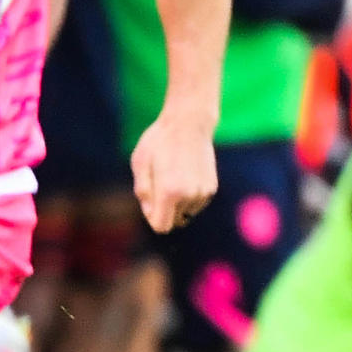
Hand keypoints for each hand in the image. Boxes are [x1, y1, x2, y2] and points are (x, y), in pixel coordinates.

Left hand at [130, 110, 217, 232]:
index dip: (152, 217)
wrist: (189, 124)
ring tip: (174, 175)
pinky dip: (189, 196)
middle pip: (174, 220)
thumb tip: (151, 214)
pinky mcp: (212, 188)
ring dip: (178, 202)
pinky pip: (195, 203)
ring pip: (186, 213)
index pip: (161, 227)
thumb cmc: (159, 142)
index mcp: (169, 192)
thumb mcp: (140, 165)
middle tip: (160, 181)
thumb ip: (143, 193)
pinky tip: (185, 174)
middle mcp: (190, 196)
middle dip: (165, 208)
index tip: (150, 200)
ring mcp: (203, 193)